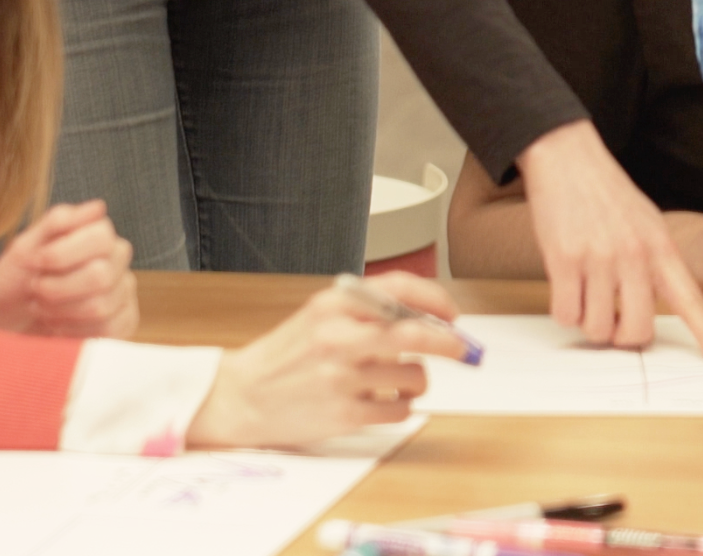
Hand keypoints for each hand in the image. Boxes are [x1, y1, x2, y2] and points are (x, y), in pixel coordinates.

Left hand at [0, 201, 137, 338]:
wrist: (8, 318)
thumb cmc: (18, 278)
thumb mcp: (26, 246)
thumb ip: (58, 223)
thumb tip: (98, 207)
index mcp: (98, 235)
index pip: (101, 237)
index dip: (64, 253)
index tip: (36, 261)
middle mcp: (117, 260)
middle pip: (101, 275)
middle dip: (58, 288)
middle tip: (36, 289)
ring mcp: (123, 292)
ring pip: (101, 307)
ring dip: (61, 311)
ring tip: (42, 307)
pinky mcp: (122, 323)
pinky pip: (107, 331)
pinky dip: (73, 331)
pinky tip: (58, 325)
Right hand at [191, 272, 464, 447]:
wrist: (240, 397)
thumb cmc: (286, 357)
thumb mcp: (319, 317)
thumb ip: (366, 311)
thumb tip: (427, 317)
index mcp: (333, 304)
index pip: (398, 289)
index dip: (435, 299)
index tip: (451, 314)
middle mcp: (338, 337)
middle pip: (415, 335)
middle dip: (448, 342)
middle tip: (461, 348)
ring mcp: (341, 378)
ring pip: (413, 376)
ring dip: (417, 380)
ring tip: (397, 381)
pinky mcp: (344, 414)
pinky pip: (399, 409)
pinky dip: (401, 406)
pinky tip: (382, 401)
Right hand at [518, 121, 702, 360]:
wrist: (568, 157)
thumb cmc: (607, 194)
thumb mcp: (647, 222)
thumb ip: (654, 263)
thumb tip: (647, 313)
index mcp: (661, 247)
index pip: (691, 300)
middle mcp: (635, 256)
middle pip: (636, 331)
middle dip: (621, 337)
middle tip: (611, 322)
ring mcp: (599, 258)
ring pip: (597, 328)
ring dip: (588, 322)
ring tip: (585, 294)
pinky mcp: (563, 260)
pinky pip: (566, 314)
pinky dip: (564, 310)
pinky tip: (565, 286)